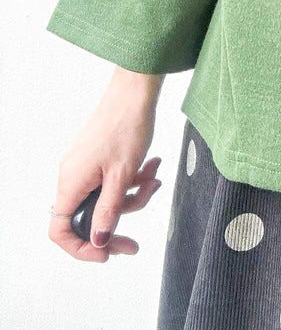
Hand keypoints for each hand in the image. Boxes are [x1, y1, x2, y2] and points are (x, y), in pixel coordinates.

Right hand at [48, 66, 164, 261]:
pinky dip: (132, 177)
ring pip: (106, 196)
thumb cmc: (127, 126)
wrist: (136, 90)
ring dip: (132, 194)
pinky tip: (152, 165)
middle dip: (117, 223)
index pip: (61, 229)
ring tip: (154, 178)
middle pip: (88, 215)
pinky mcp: (99, 155)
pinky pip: (112, 178)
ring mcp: (85, 164)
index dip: (80, 247)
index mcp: (71, 183)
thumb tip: (97, 240)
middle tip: (137, 243)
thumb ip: (109, 211)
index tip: (105, 254)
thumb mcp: (122, 175)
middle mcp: (72, 175)